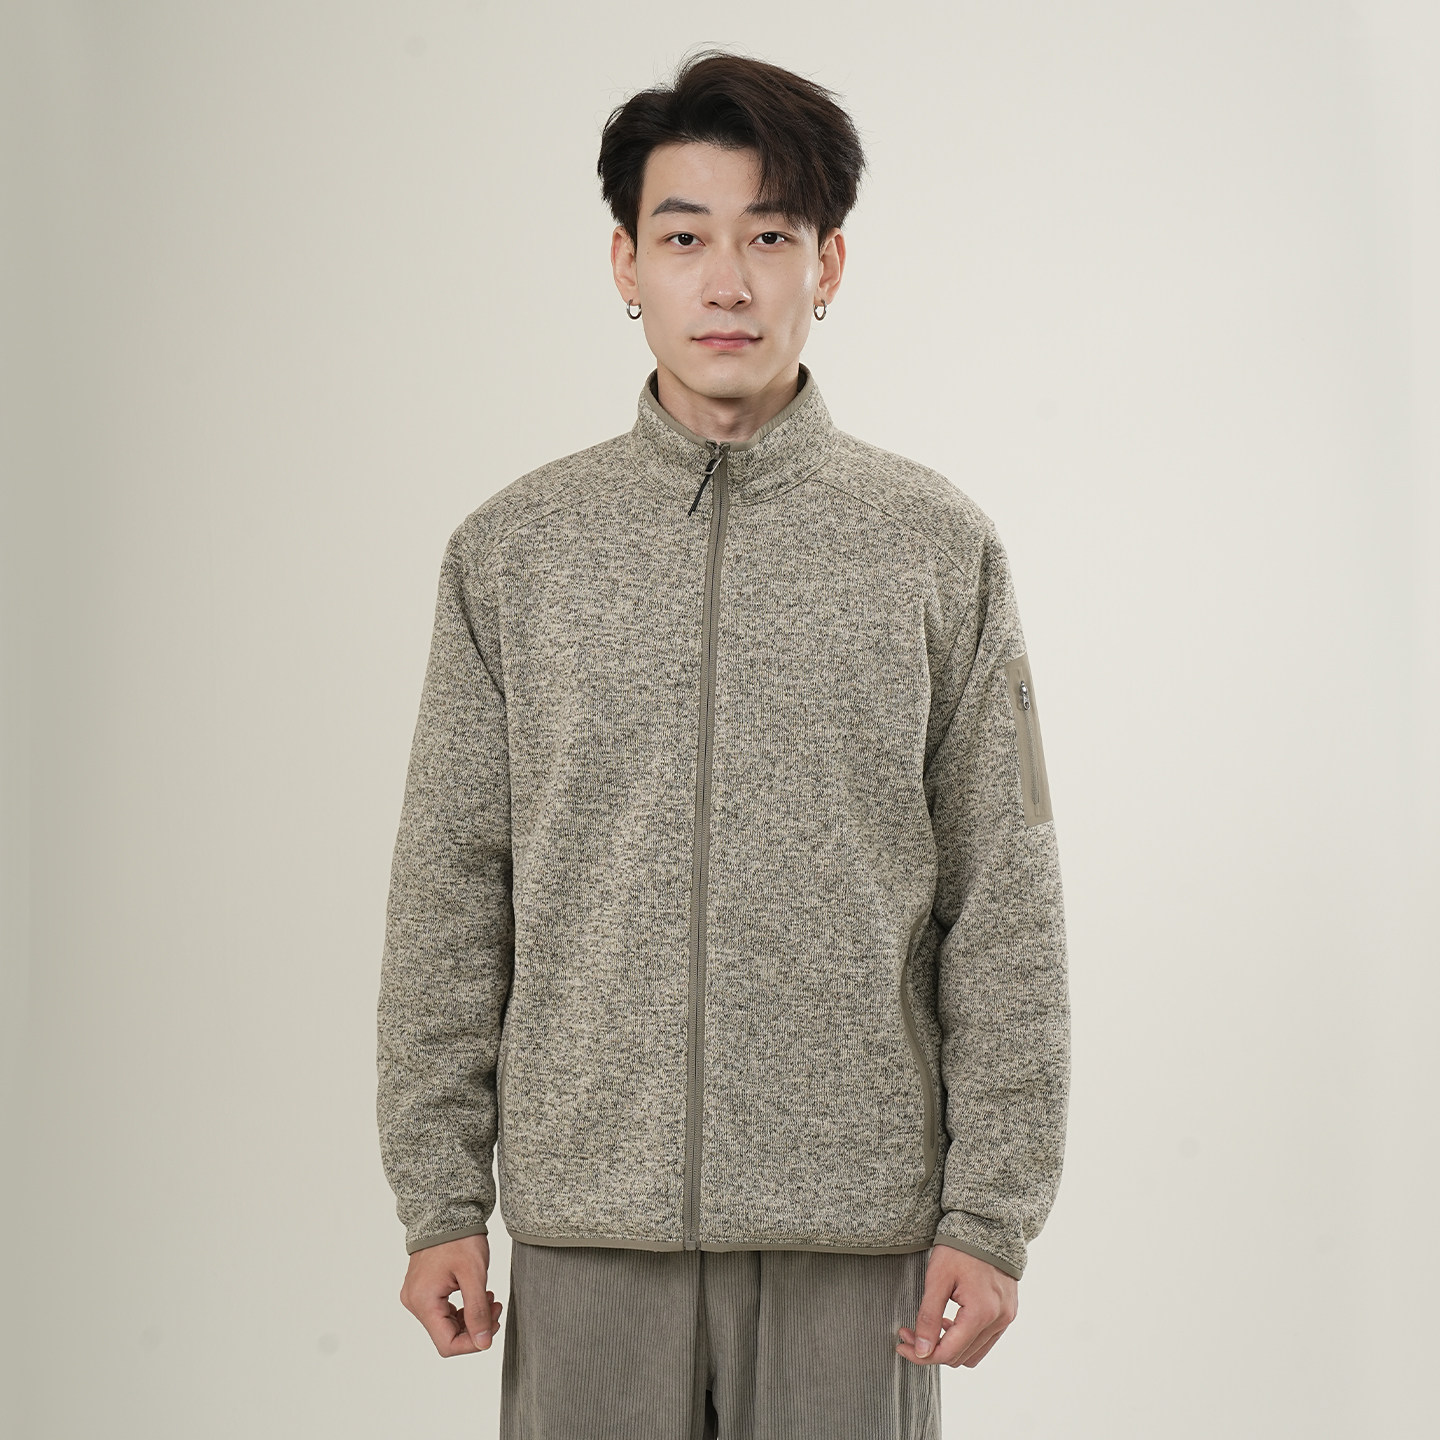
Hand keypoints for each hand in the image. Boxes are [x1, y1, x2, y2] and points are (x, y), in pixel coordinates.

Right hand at [399, 1233, 503, 1356]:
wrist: (446, 1210)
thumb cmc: (459, 1238)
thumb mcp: (474, 1275)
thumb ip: (477, 1312)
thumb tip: (482, 1344)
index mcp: (423, 1301)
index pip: (447, 1344)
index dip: (472, 1344)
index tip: (493, 1327)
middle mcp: (415, 1302)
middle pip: (447, 1334)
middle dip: (475, 1327)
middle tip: (496, 1308)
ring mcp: (417, 1295)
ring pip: (447, 1324)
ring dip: (471, 1317)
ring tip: (490, 1298)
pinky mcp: (424, 1289)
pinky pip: (444, 1310)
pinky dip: (463, 1308)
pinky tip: (479, 1295)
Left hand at [896, 1245, 1017, 1367]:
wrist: (987, 1224)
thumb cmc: (960, 1247)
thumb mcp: (937, 1279)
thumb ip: (929, 1317)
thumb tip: (921, 1351)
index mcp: (982, 1312)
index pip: (948, 1353)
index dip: (921, 1355)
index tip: (901, 1344)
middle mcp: (999, 1320)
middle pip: (961, 1357)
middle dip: (931, 1350)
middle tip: (909, 1333)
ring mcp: (1006, 1317)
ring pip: (974, 1353)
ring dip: (950, 1347)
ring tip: (931, 1328)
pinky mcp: (1008, 1311)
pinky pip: (986, 1339)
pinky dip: (965, 1338)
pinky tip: (949, 1321)